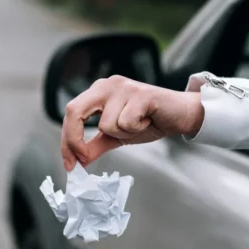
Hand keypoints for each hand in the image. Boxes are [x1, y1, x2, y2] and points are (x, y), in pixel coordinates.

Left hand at [61, 76, 203, 169]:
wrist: (181, 114)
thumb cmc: (150, 120)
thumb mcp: (117, 136)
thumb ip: (96, 146)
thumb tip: (78, 160)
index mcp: (99, 92)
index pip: (71, 113)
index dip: (67, 140)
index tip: (70, 163)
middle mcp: (107, 85)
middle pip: (74, 110)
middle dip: (75, 139)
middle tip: (84, 158)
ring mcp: (123, 87)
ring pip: (105, 125)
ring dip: (122, 134)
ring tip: (138, 125)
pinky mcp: (140, 94)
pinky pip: (125, 122)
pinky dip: (136, 129)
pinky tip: (146, 120)